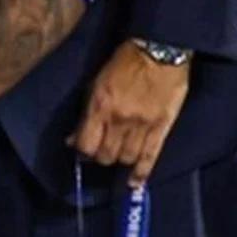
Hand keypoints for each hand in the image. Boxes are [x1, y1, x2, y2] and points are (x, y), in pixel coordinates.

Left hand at [68, 39, 189, 185]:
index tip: (81, 150)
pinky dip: (141, 173)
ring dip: (118, 162)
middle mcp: (119, 120)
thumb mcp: (96, 82)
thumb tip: (73, 138)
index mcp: (100, 106)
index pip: (85, 144)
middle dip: (99, 157)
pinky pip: (150, 157)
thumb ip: (86, 112)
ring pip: (125, 159)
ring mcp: (142, 126)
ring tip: (116, 158)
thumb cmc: (124, 62)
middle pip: (105, 155)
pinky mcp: (162, 128)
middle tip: (99, 153)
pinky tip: (134, 184)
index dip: (81, 151)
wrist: (159, 52)